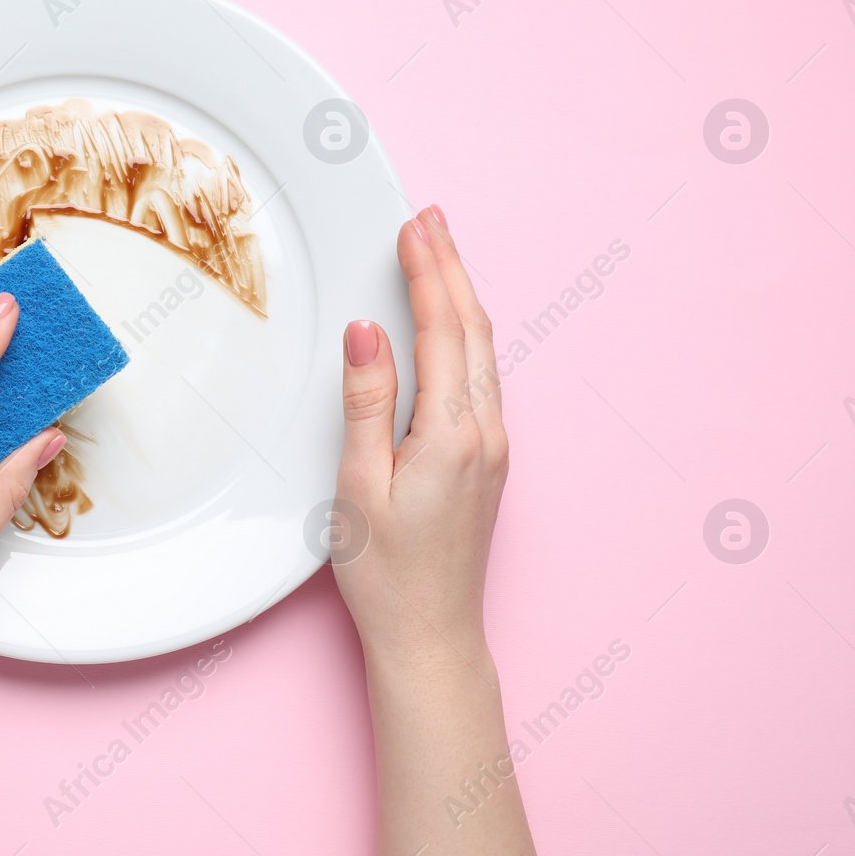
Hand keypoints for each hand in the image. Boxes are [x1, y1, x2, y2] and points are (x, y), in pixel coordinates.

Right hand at [332, 206, 506, 662]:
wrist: (430, 636)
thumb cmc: (386, 574)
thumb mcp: (359, 485)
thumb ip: (366, 402)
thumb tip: (367, 331)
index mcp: (453, 434)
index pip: (444, 328)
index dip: (428, 271)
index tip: (414, 226)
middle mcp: (486, 433)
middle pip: (474, 329)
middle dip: (452, 268)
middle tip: (431, 219)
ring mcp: (494, 448)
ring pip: (484, 351)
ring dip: (461, 296)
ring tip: (438, 255)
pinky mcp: (489, 461)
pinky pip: (482, 377)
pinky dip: (465, 334)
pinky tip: (450, 324)